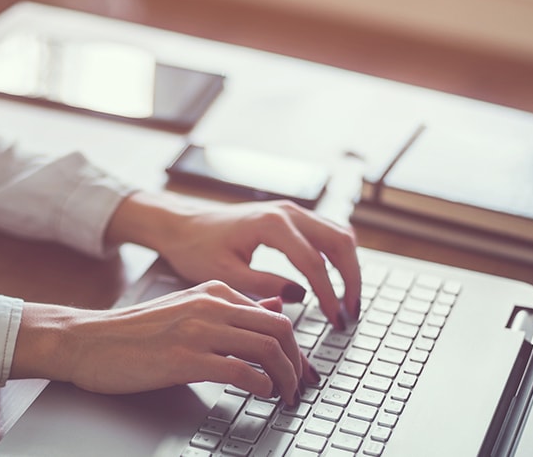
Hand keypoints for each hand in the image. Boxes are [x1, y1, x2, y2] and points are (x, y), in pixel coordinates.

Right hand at [10, 281, 317, 404]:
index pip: (275, 314)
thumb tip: (277, 306)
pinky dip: (261, 386)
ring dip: (285, 378)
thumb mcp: (188, 308)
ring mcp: (199, 331)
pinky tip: (261, 395)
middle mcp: (211, 305)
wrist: (88, 341)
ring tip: (284, 396)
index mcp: (214, 290)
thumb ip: (231, 309)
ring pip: (267, 349)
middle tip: (300, 387)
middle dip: (298, 363)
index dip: (296, 347)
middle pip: (281, 329)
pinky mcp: (185, 358)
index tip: (300, 370)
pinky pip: (241, 371)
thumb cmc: (134, 332)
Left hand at [106, 192, 361, 328]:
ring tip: (347, 302)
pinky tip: (334, 283)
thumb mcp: (225, 274)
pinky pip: (326, 233)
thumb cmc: (195, 248)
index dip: (329, 295)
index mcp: (271, 224)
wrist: (181, 224)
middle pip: (339, 242)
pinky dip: (337, 257)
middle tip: (351, 313)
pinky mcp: (289, 217)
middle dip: (351, 279)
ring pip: (338, 234)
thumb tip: (301, 297)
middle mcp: (287, 211)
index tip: (335, 321)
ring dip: (349, 267)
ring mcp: (290, 211)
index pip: (314, 262)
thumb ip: (264, 285)